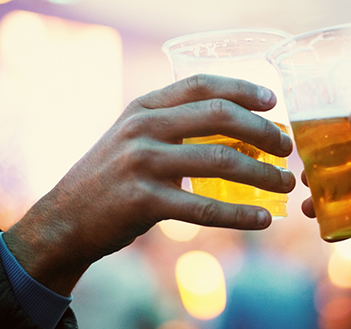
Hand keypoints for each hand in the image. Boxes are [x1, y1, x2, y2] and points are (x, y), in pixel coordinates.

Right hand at [4, 75, 294, 295]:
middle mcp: (142, 128)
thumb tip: (237, 131)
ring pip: (220, 161)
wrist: (64, 219)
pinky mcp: (144, 201)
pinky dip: (240, 214)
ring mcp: (141, 163)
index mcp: (144, 107)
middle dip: (262, 130)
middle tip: (285, 148)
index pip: (201, 85)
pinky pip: (205, 208)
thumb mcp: (134, 140)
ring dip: (261, 174)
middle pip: (219, 117)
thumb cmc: (110, 179)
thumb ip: (174, 128)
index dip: (242, 89)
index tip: (273, 101)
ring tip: (284, 184)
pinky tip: (263, 220)